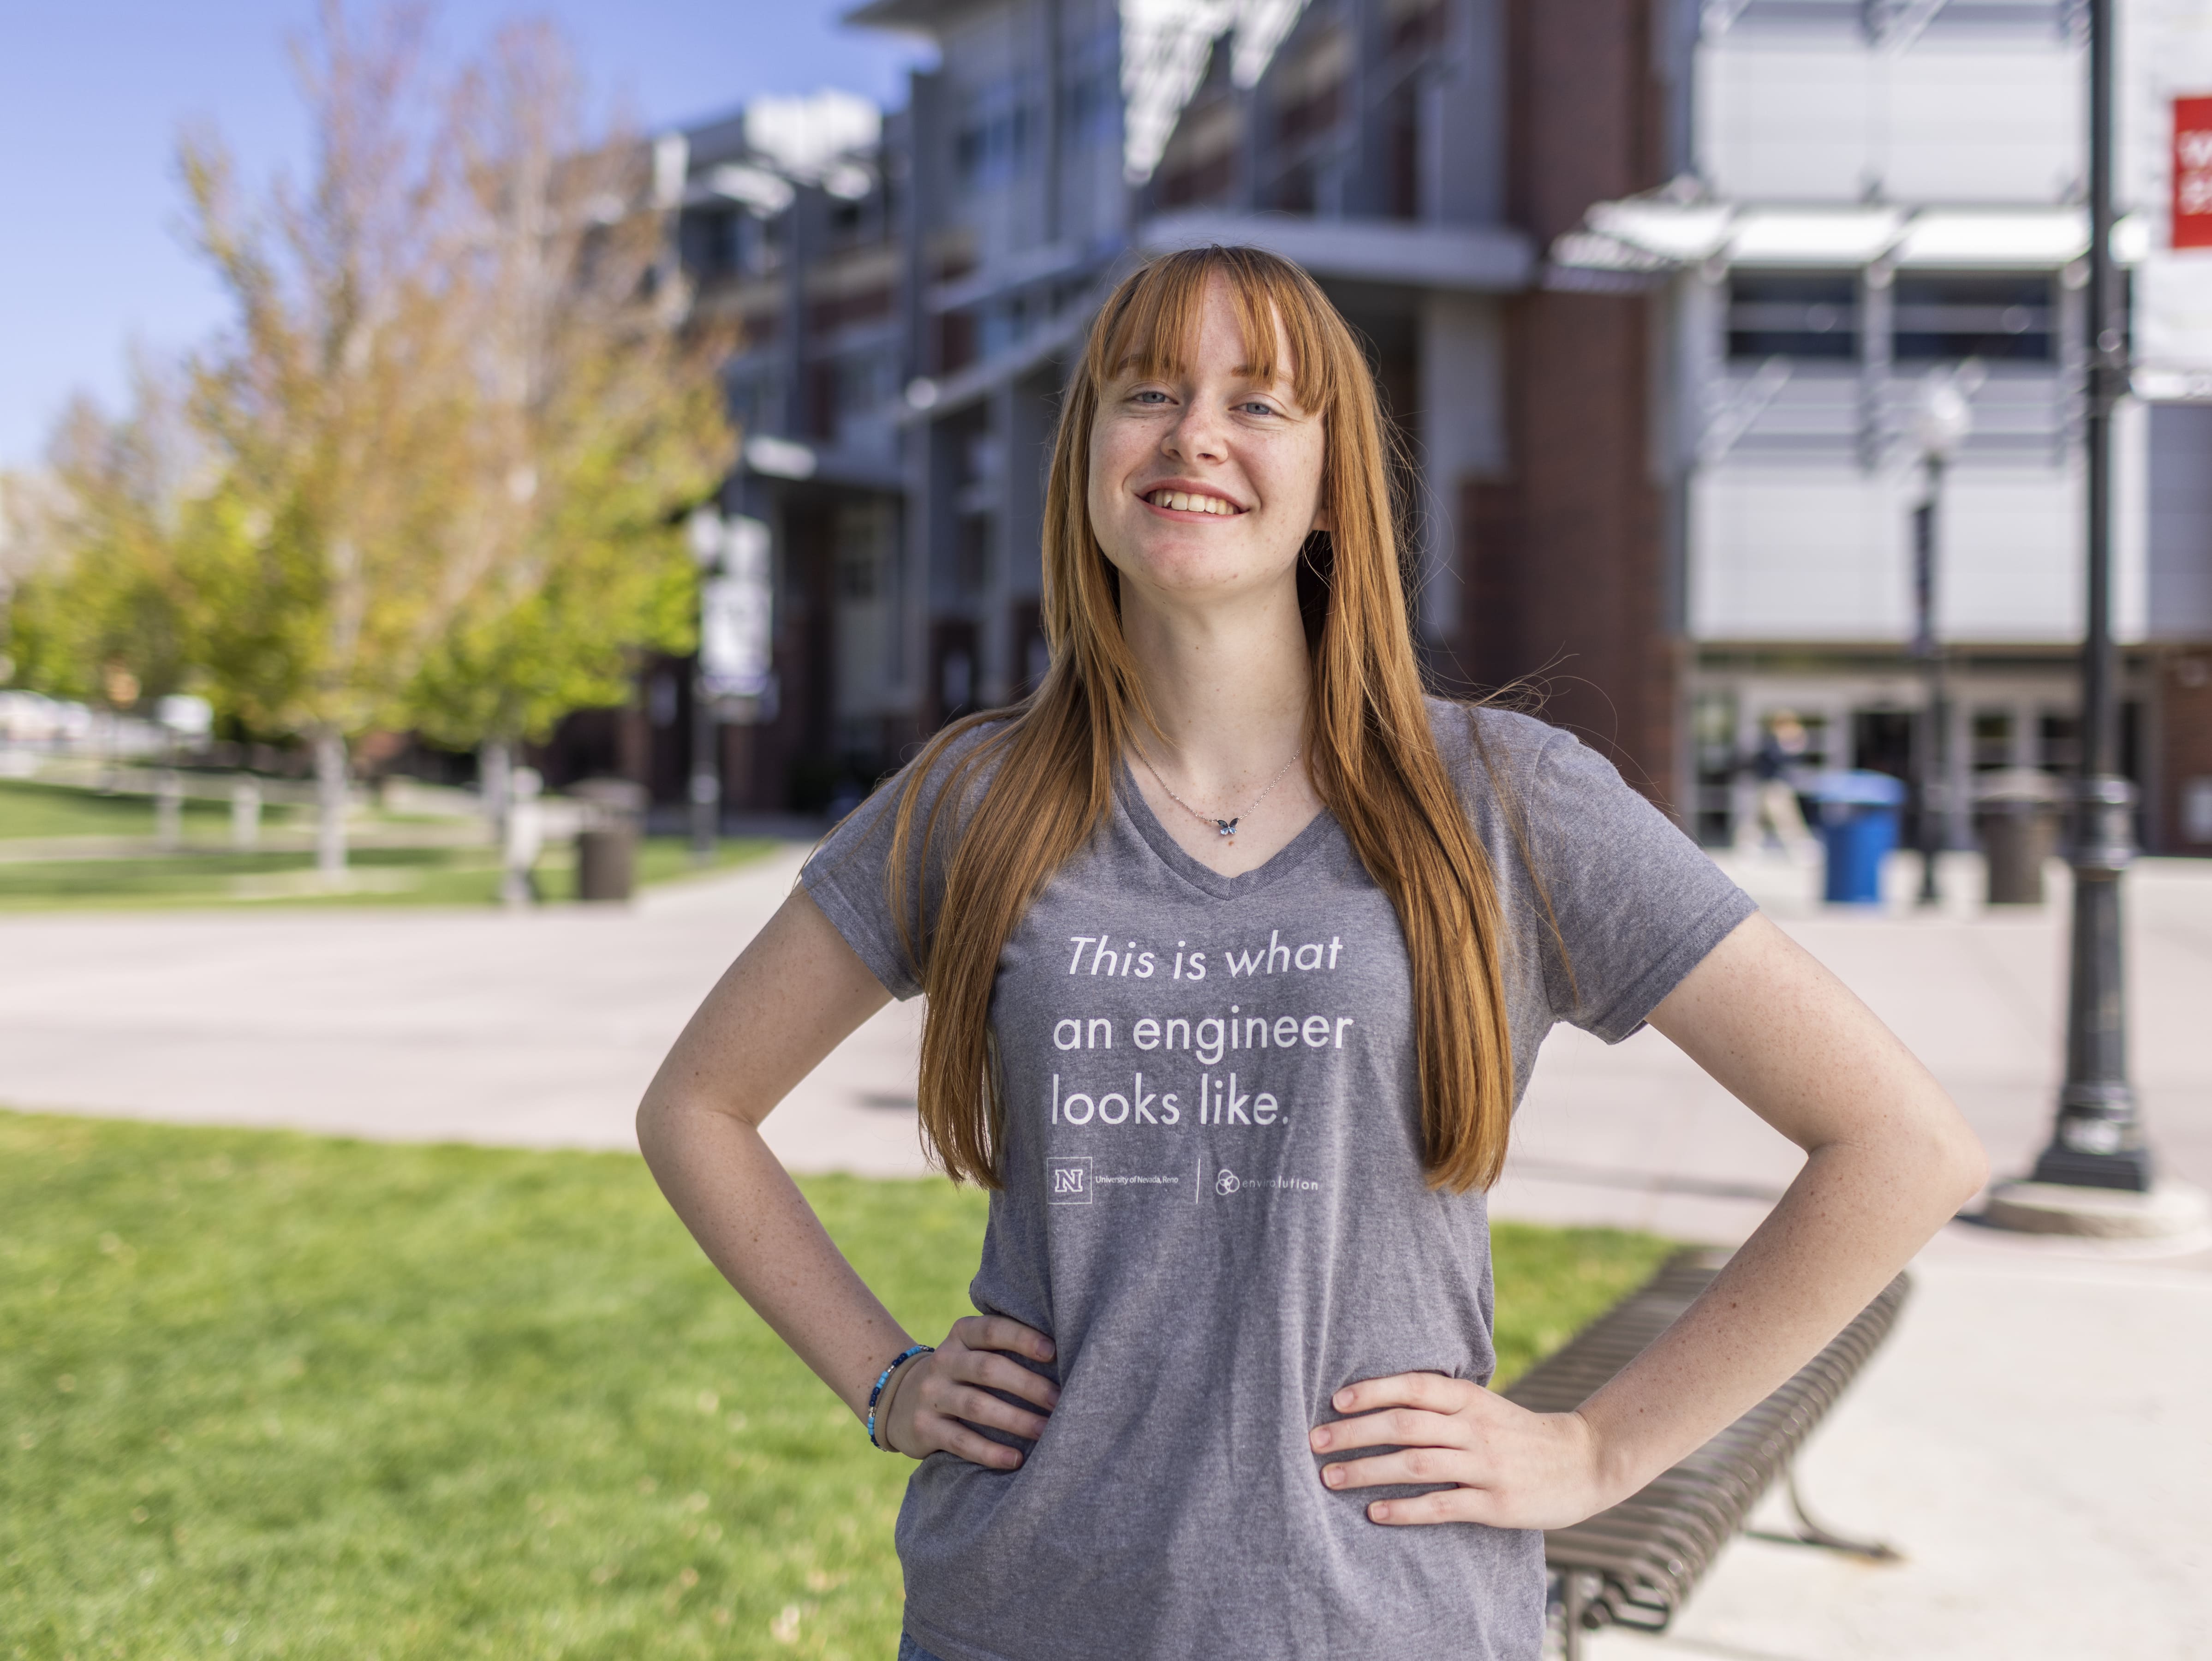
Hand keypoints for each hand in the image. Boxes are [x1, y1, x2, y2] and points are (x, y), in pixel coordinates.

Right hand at [884, 1315, 1059, 1468]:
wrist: (900, 1399)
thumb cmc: (961, 1373)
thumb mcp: (973, 1350)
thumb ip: (1005, 1348)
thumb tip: (1066, 1358)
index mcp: (961, 1335)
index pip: (992, 1329)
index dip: (1022, 1338)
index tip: (1052, 1351)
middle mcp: (944, 1360)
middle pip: (988, 1369)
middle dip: (1028, 1385)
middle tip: (1061, 1401)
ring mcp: (931, 1394)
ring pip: (977, 1406)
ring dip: (1016, 1420)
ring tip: (1047, 1432)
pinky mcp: (924, 1428)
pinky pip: (961, 1441)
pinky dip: (990, 1452)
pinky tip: (1016, 1459)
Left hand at [1308, 1372, 1610, 1528]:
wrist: (1583, 1461)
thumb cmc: (1518, 1433)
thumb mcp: (1483, 1405)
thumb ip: (1441, 1402)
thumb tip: (1380, 1398)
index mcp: (1470, 1398)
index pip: (1413, 1386)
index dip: (1372, 1391)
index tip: (1334, 1401)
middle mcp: (1474, 1428)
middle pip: (1404, 1425)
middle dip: (1355, 1432)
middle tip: (1316, 1441)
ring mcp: (1485, 1466)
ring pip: (1416, 1464)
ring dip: (1368, 1471)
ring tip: (1331, 1478)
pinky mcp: (1495, 1503)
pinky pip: (1441, 1505)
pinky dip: (1404, 1509)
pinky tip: (1375, 1513)